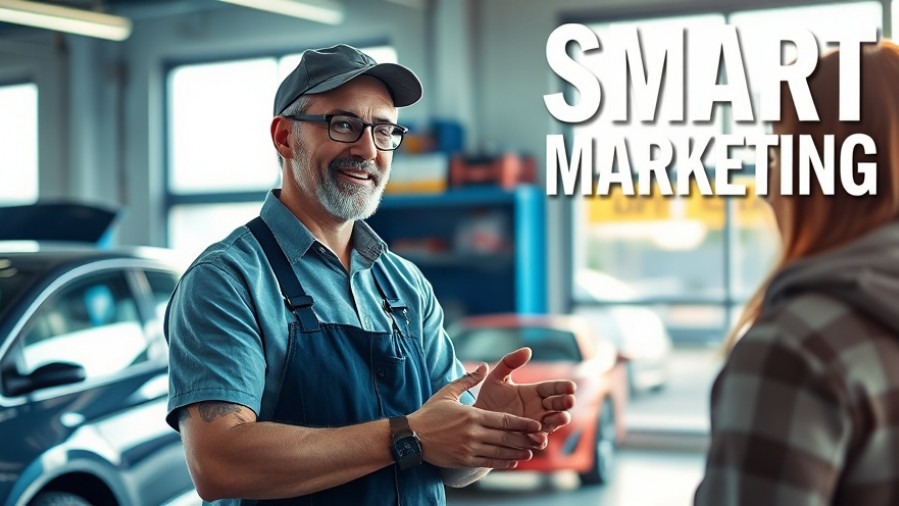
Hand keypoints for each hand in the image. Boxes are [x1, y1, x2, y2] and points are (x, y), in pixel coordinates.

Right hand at [408, 363, 546, 469]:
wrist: (411, 436)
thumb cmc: (430, 413)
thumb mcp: (447, 392)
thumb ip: (468, 379)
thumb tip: (484, 366)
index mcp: (472, 415)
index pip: (504, 420)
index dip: (522, 424)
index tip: (536, 425)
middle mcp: (473, 433)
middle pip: (505, 437)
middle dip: (524, 439)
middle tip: (539, 439)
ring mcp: (469, 448)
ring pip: (499, 451)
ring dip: (516, 452)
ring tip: (529, 452)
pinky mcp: (463, 460)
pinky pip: (488, 463)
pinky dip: (502, 462)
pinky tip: (512, 462)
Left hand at [474, 348, 575, 433]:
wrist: (476, 421)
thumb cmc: (488, 398)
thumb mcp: (496, 378)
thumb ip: (509, 363)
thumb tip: (528, 350)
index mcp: (534, 392)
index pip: (551, 388)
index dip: (561, 387)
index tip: (571, 386)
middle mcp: (538, 409)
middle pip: (557, 405)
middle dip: (565, 403)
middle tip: (569, 400)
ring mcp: (535, 425)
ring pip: (552, 423)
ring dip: (558, 420)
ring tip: (563, 417)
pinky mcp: (527, 439)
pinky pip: (537, 440)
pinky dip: (540, 438)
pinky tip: (539, 436)